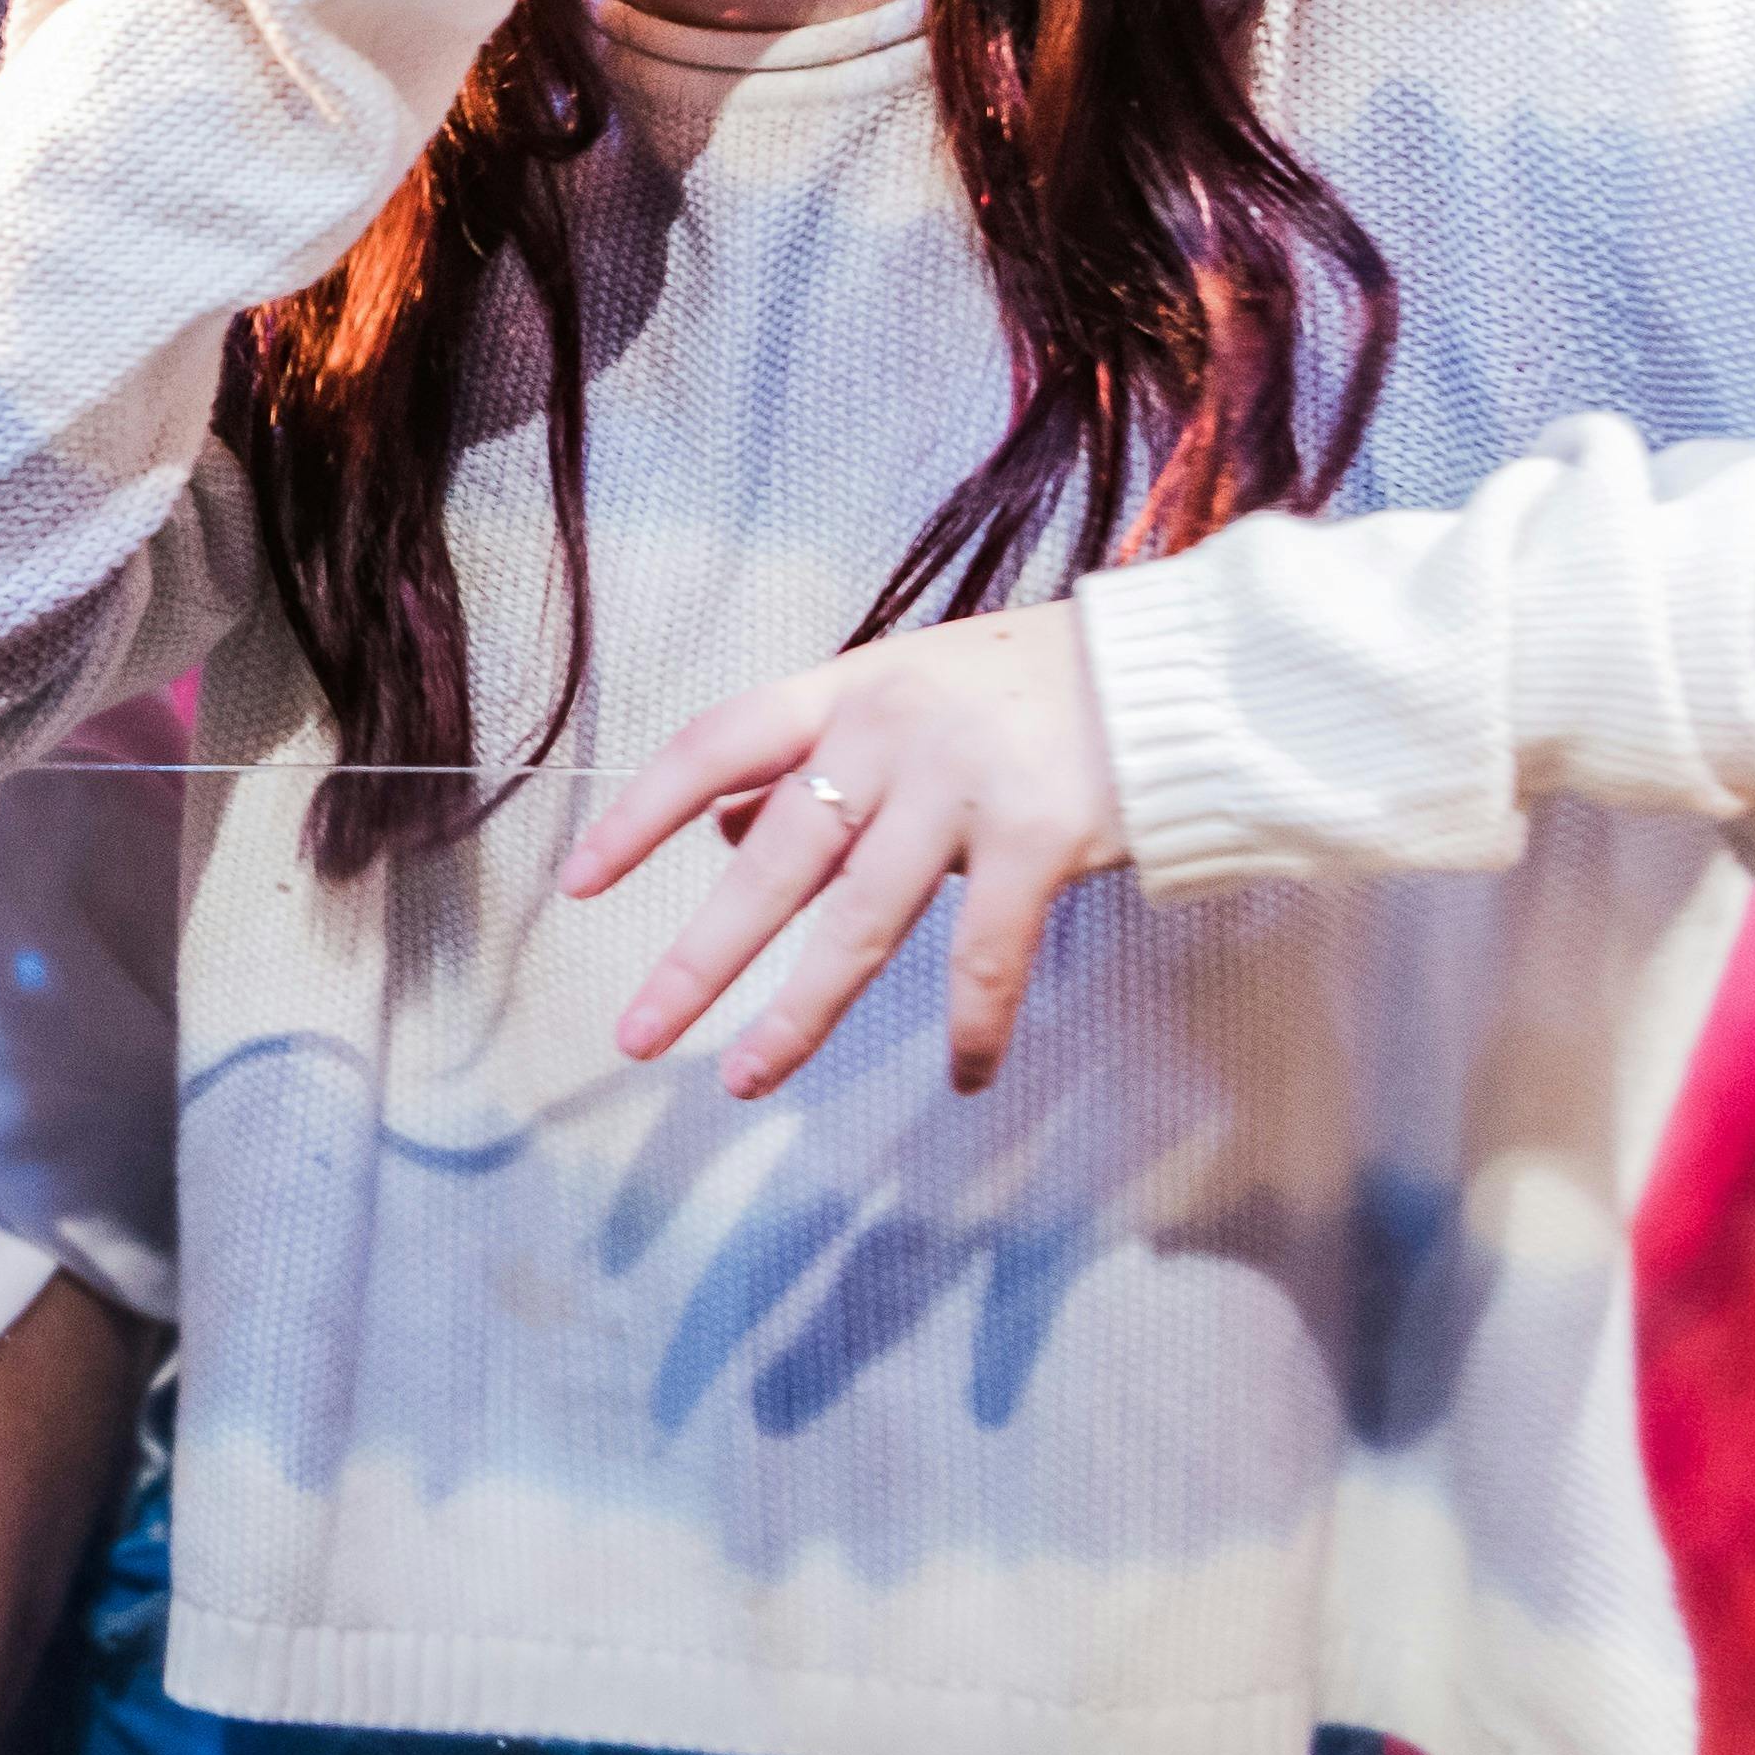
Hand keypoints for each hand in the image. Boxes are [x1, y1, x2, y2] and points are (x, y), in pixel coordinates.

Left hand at [559, 602, 1118, 1095]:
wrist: (1175, 675)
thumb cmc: (1030, 691)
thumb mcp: (903, 695)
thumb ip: (814, 758)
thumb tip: (717, 825)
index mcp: (845, 690)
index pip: (713, 746)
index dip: (640, 813)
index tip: (580, 884)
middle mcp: (889, 732)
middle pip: (772, 858)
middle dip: (699, 955)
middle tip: (638, 1033)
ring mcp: (962, 784)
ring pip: (858, 921)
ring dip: (799, 1012)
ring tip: (745, 1079)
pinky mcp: (1037, 835)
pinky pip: (984, 952)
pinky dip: (972, 1022)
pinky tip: (964, 1075)